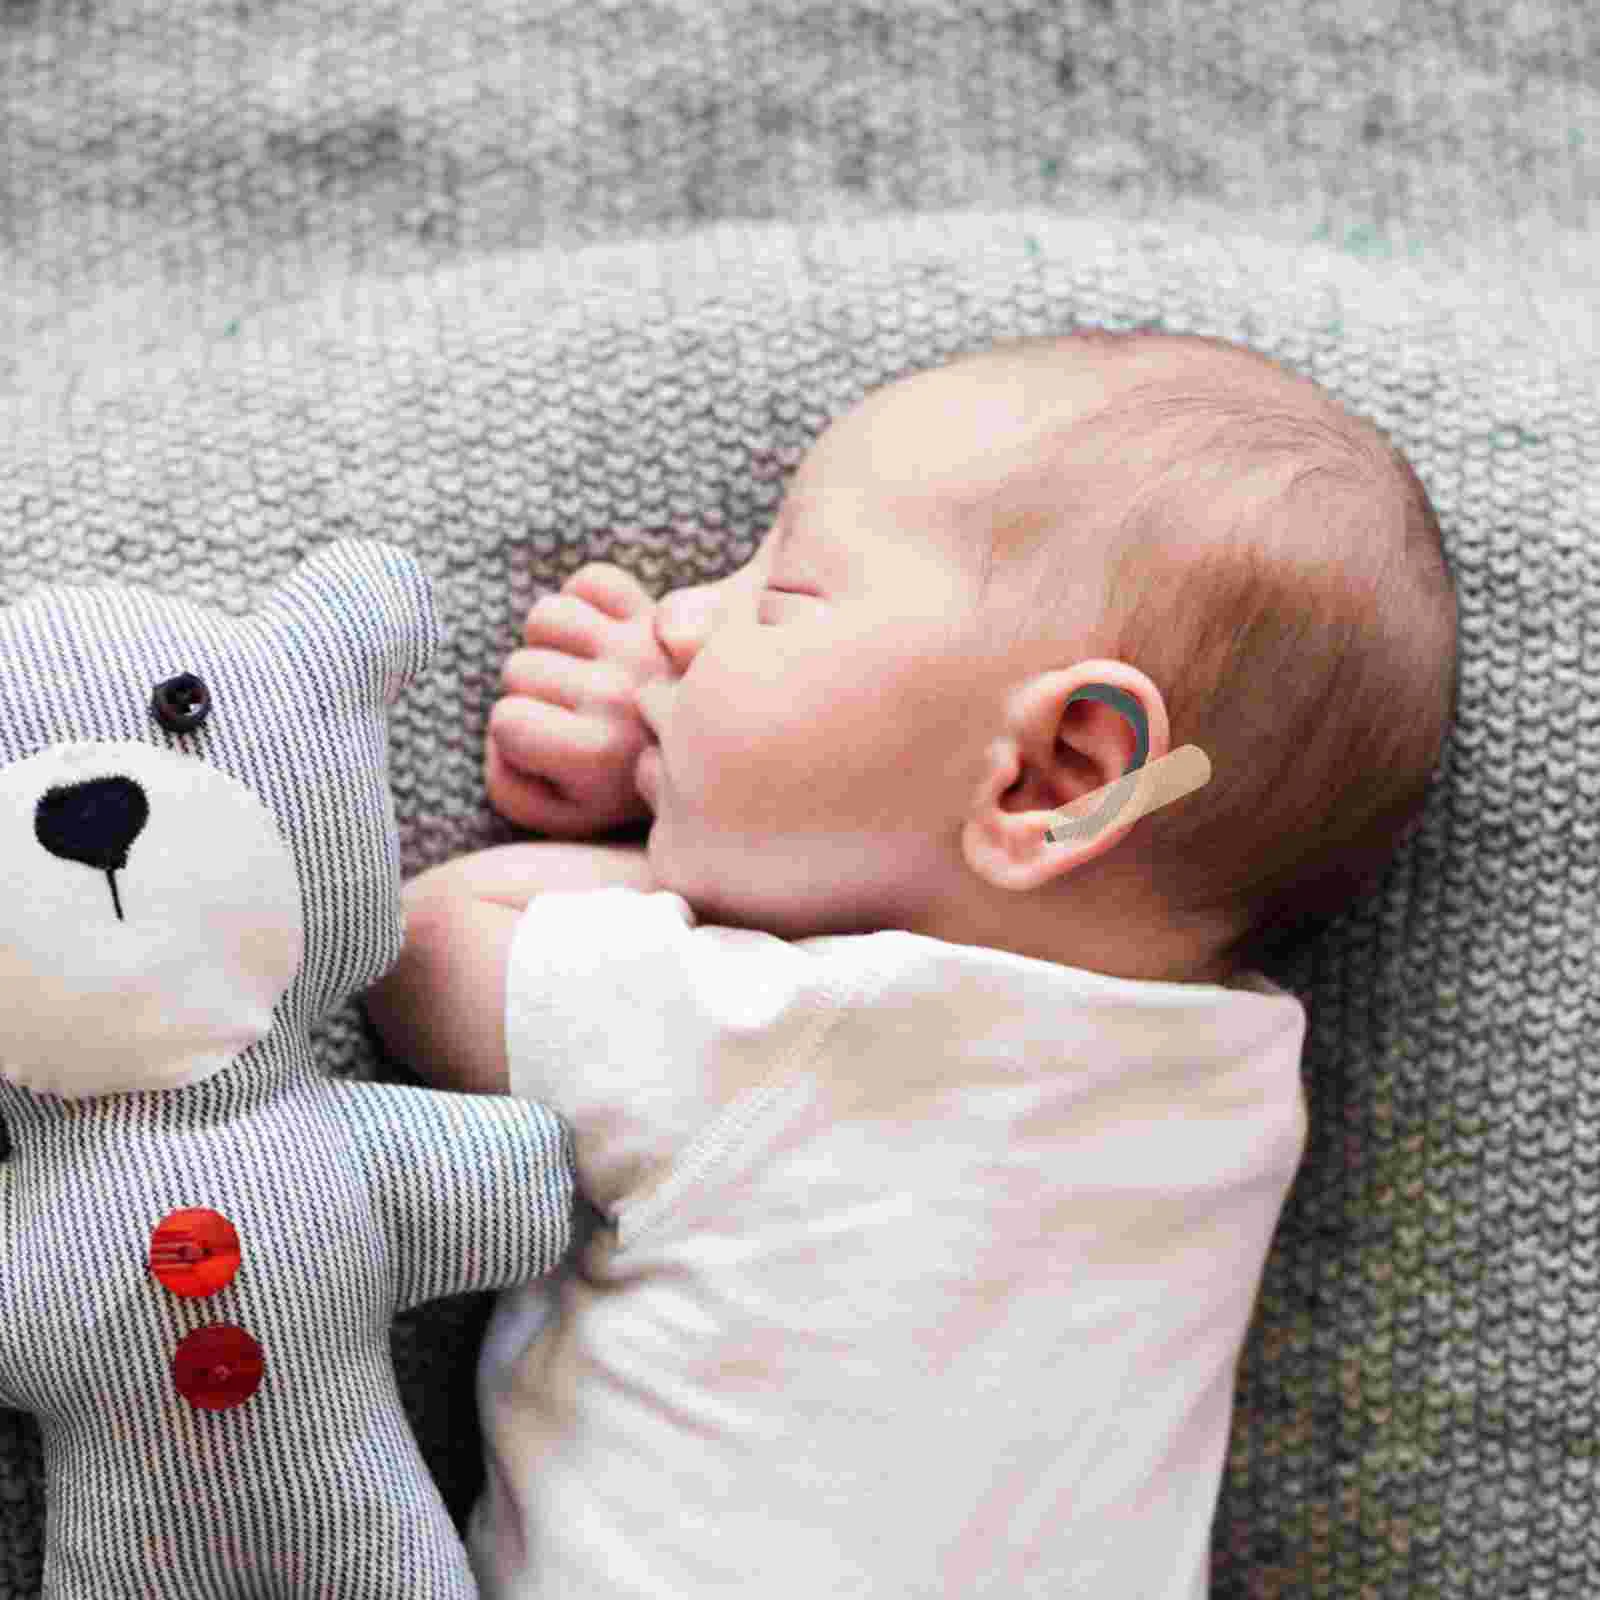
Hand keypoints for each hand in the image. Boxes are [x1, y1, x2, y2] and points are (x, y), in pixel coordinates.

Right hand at [487, 564, 676, 837]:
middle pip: (518, 667)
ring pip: (546, 617)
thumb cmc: (627, 787)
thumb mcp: (567, 816)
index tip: (551, 747)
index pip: (505, 720)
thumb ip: (511, 790)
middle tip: (573, 714)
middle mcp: (616, 695)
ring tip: (580, 669)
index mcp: (595, 752)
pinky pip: (592, 581)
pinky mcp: (658, 616)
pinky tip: (601, 637)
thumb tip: (501, 727)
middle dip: (533, 691)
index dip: (516, 734)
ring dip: (552, 642)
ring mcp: (637, 649)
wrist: (718, 759)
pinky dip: (588, 599)